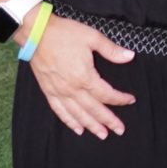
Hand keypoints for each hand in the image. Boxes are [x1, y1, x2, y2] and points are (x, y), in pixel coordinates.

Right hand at [28, 14, 135, 138]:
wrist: (36, 33)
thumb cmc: (64, 33)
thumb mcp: (92, 37)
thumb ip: (111, 50)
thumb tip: (130, 56)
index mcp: (85, 77)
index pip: (106, 94)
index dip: (120, 99)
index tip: (130, 100)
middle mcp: (72, 88)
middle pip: (94, 109)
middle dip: (108, 120)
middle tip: (120, 130)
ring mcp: (59, 91)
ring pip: (77, 114)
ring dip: (91, 125)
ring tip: (102, 135)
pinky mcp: (48, 91)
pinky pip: (59, 111)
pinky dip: (69, 121)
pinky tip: (77, 129)